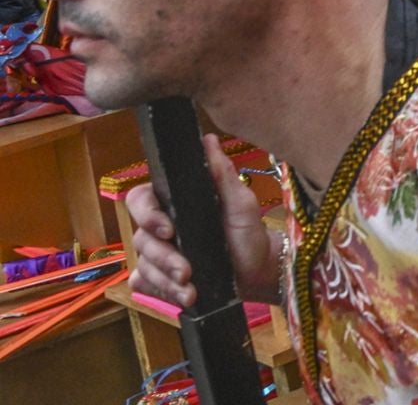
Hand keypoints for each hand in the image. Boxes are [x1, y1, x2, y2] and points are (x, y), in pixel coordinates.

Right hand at [127, 133, 280, 307]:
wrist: (257, 270)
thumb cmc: (249, 231)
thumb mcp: (241, 202)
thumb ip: (221, 173)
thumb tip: (207, 140)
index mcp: (175, 202)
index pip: (140, 199)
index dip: (147, 214)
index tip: (169, 229)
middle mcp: (159, 227)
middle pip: (140, 238)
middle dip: (163, 257)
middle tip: (187, 269)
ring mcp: (156, 255)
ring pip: (143, 266)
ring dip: (166, 280)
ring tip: (191, 288)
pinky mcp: (158, 280)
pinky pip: (145, 286)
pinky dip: (163, 293)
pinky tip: (184, 296)